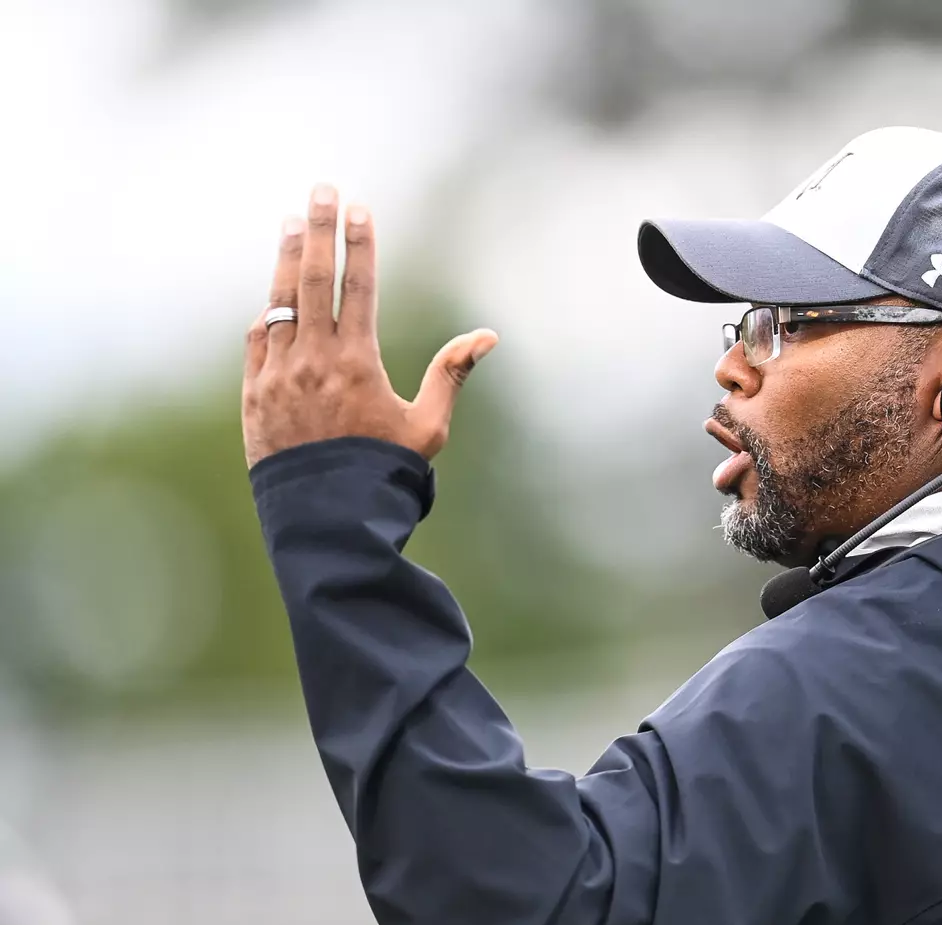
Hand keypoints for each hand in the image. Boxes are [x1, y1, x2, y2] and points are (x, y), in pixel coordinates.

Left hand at [242, 183, 497, 467]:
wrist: (328, 516)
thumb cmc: (385, 471)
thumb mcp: (427, 426)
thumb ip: (450, 374)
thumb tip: (486, 337)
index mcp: (357, 363)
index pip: (358, 287)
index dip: (360, 244)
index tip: (360, 208)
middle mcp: (314, 360)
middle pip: (315, 279)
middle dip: (320, 229)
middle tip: (322, 190)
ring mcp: (278, 374)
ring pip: (281, 301)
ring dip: (288, 259)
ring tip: (293, 223)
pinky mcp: (254, 393)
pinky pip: (259, 339)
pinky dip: (269, 313)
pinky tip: (275, 296)